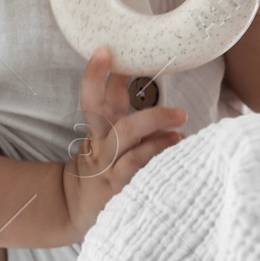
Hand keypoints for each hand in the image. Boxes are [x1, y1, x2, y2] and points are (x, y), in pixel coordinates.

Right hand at [61, 45, 187, 241]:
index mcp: (97, 128)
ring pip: (124, 135)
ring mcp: (107, 164)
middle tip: (146, 67)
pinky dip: (156, 150)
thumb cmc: (104, 168)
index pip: (93, 95)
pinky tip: (177, 143)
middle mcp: (99, 142)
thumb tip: (148, 80)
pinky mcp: (118, 185)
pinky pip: (136, 164)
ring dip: (153, 120)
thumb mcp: (110, 138)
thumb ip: (128, 113)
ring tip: (181, 116)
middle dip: (115, 84)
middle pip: (97, 108)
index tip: (104, 49)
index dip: (96, 72)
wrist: (77, 211)